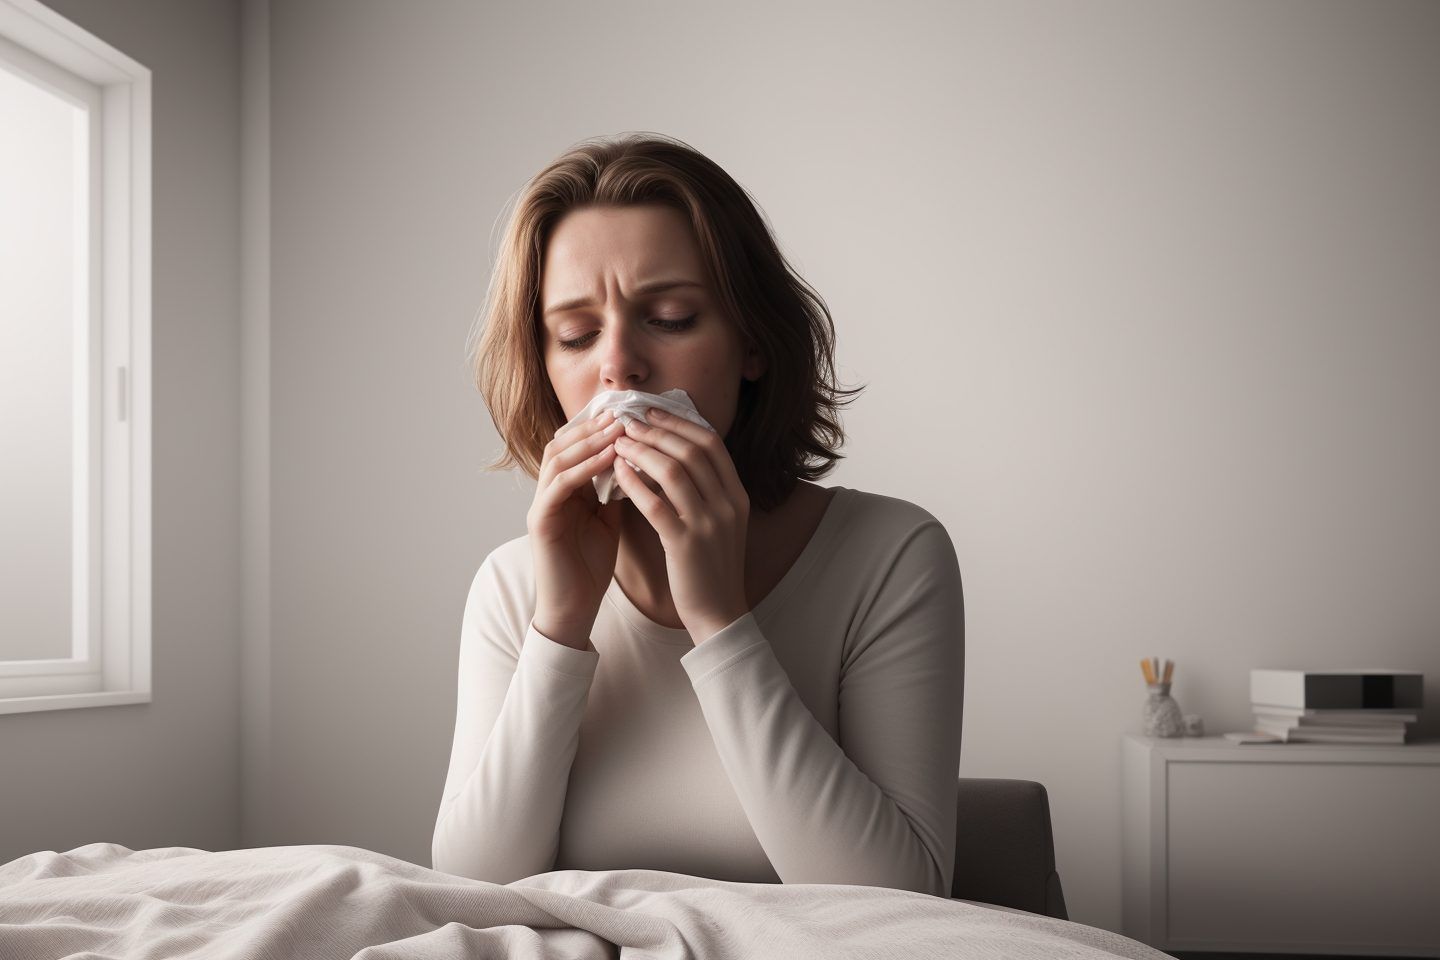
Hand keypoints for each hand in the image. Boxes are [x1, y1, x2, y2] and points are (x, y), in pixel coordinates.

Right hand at [526, 410, 627, 647]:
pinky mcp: (540, 523)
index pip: (573, 446)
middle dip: (592, 426)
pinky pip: (559, 485)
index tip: (628, 413)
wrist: (574, 610)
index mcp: (563, 491)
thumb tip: (635, 461)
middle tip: (622, 412)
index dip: (597, 427)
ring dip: (588, 441)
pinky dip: (583, 468)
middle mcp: (547, 493)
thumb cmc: (590, 567)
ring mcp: (540, 506)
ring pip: (557, 458)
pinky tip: (608, 458)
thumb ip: (614, 491)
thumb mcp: (607, 521)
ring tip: (618, 428)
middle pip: (561, 444)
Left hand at [612, 408, 750, 643]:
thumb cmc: (711, 566)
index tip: (653, 411)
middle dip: (657, 430)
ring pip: (673, 471)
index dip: (680, 422)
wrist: (719, 612)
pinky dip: (633, 483)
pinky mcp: (685, 544)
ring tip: (618, 442)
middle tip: (629, 420)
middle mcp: (728, 504)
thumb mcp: (720, 522)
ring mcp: (708, 524)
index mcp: (738, 495)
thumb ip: (706, 490)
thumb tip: (674, 454)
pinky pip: (655, 504)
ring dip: (642, 451)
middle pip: (692, 450)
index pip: (711, 443)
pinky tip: (616, 473)